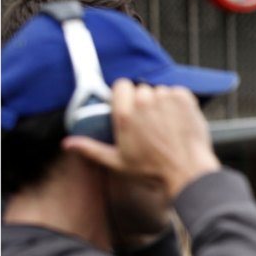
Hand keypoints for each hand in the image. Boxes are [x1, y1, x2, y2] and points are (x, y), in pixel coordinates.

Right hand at [62, 80, 219, 197]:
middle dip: (142, 101)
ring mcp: (166, 99)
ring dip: (161, 102)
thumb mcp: (117, 162)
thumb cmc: (152, 170)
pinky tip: (177, 118)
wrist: (186, 170)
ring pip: (159, 90)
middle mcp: (144, 102)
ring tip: (164, 123)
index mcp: (125, 115)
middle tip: (147, 121)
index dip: (124, 93)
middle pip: (140, 88)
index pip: (120, 84)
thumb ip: (91, 149)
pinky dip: (177, 101)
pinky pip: (177, 91)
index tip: (127, 104)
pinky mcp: (185, 99)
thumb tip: (68, 143)